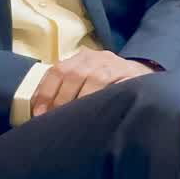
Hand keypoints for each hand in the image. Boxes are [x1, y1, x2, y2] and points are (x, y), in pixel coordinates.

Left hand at [30, 48, 153, 117]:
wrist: (140, 74)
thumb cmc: (107, 81)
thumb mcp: (85, 77)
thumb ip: (65, 87)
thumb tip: (39, 109)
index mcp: (80, 58)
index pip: (57, 70)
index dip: (46, 91)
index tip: (39, 113)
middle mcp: (96, 58)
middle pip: (73, 74)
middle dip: (61, 100)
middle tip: (55, 121)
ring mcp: (114, 65)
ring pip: (94, 79)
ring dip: (82, 101)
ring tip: (75, 119)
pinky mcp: (130, 74)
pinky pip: (116, 86)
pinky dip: (105, 98)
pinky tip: (98, 111)